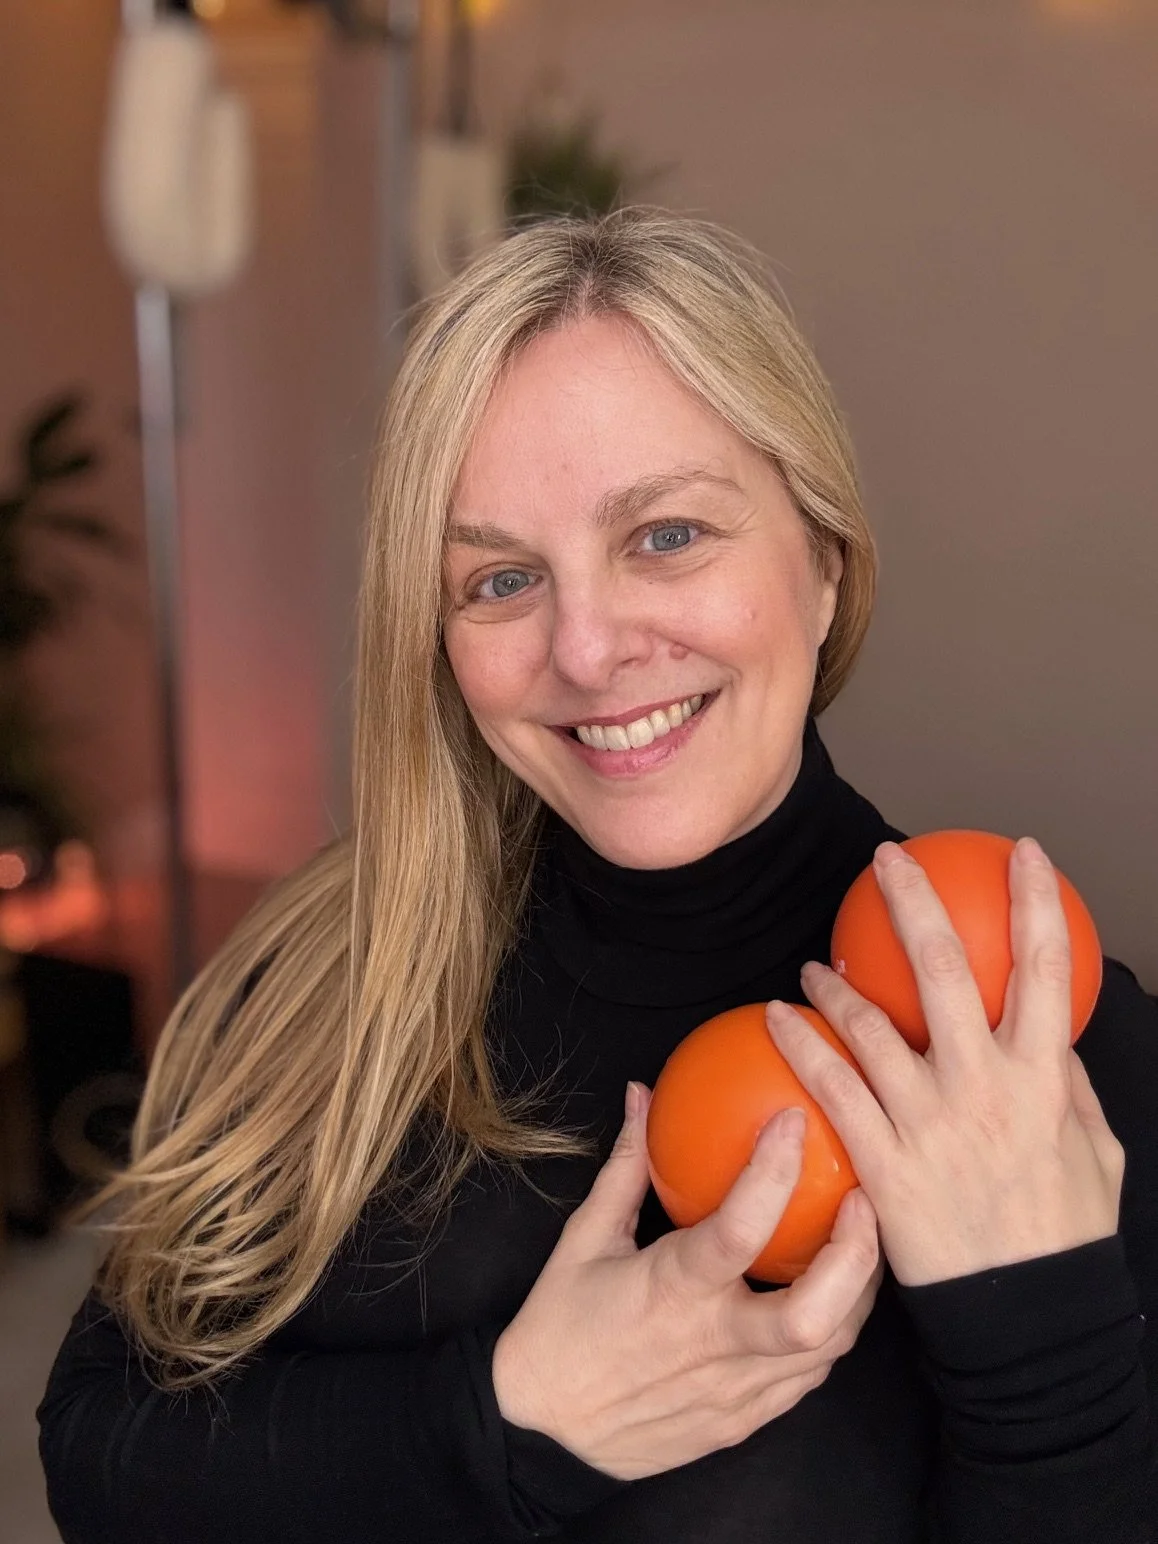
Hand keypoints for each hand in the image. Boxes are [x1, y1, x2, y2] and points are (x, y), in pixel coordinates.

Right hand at [492, 1084, 881, 1480]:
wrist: (543, 1435)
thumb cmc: (558, 1330)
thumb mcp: (583, 1238)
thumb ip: (627, 1167)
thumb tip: (644, 1097)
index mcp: (671, 1291)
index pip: (738, 1229)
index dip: (775, 1173)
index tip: (794, 1122)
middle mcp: (713, 1345)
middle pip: (815, 1316)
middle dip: (857, 1255)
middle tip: (865, 1201)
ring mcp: (735, 1393)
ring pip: (828, 1349)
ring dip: (857, 1292)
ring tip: (862, 1241)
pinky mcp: (744, 1423)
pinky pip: (807, 1379)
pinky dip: (830, 1332)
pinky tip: (829, 1297)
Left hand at [766, 836, 1124, 1287]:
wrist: (1024, 1321)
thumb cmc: (1063, 1236)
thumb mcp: (1095, 1155)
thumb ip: (1070, 1089)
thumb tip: (1052, 1037)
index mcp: (1044, 1079)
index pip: (1046, 971)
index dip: (1037, 903)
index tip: (1023, 853)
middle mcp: (984, 1087)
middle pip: (946, 972)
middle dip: (916, 903)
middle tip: (888, 861)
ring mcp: (929, 1122)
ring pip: (873, 1027)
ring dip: (838, 983)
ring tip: (813, 960)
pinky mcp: (883, 1160)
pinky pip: (833, 1088)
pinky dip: (802, 1044)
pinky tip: (778, 1018)